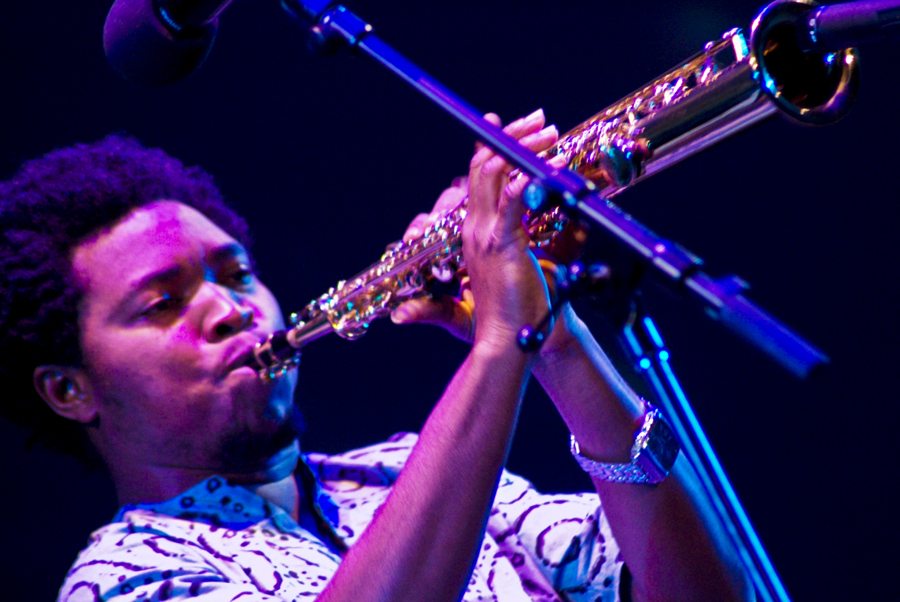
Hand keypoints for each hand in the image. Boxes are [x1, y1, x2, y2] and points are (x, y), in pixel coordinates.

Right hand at [463, 109, 558, 350]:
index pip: (478, 177)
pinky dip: (529, 177)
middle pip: (485, 165)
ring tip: (550, 133)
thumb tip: (552, 212)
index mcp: (473, 231)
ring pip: (495, 172)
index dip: (492, 146)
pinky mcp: (501, 244)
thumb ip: (527, 236)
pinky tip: (549, 163)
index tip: (510, 125)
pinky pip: (512, 200)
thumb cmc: (515, 309)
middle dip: (512, 135)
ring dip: (523, 147)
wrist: (506, 342)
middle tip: (541, 121)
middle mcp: (474, 227)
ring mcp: (484, 234)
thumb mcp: (515, 265)